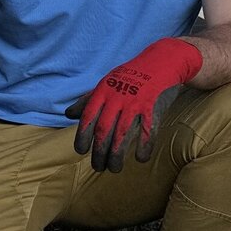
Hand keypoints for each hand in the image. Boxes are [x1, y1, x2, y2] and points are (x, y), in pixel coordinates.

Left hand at [64, 38, 201, 172]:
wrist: (162, 61)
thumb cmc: (130, 75)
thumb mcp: (106, 82)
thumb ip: (88, 100)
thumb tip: (68, 115)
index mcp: (103, 91)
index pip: (88, 116)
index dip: (83, 135)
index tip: (80, 151)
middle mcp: (117, 98)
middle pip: (104, 130)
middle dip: (98, 152)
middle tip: (97, 167)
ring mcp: (135, 103)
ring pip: (123, 134)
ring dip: (117, 154)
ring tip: (114, 169)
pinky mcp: (153, 108)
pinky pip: (148, 131)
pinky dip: (144, 147)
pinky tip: (140, 159)